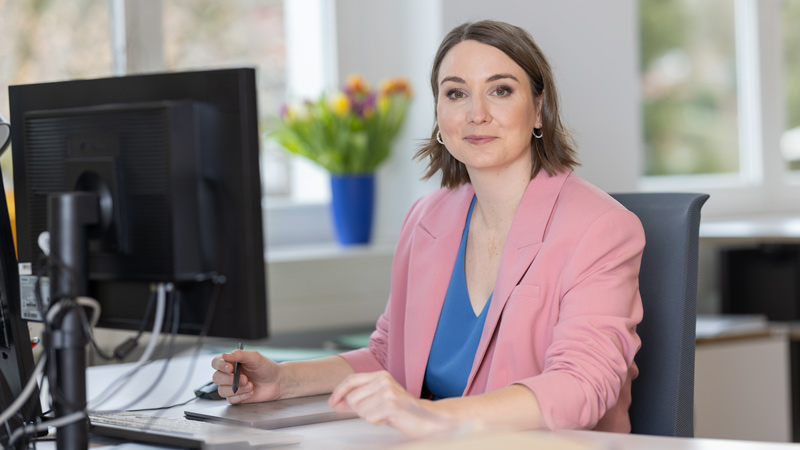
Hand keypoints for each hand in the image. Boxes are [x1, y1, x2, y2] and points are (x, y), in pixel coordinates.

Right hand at [211, 350, 282, 403]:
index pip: (216, 363)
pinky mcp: (236, 397)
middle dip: (230, 379)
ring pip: (222, 390)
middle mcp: (229, 374)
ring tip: (251, 385)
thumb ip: (240, 355)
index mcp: (231, 362)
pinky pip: (231, 399)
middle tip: (245, 379)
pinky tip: (251, 392)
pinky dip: (242, 396)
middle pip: (216, 378)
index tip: (230, 368)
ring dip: (238, 389)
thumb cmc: (266, 368)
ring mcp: (231, 386)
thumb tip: (225, 355)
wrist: (277, 382)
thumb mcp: (255, 357)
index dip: (220, 366)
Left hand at [328, 371, 461, 437]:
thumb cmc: (404, 411)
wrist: (427, 418)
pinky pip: (369, 416)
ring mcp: (386, 391)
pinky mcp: (390, 404)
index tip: (332, 402)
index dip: (339, 391)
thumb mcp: (379, 401)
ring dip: (369, 416)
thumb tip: (337, 402)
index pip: (351, 380)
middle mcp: (383, 380)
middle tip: (375, 413)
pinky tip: (388, 418)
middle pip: (352, 397)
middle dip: (358, 410)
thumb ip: (359, 400)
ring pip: (359, 408)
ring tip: (384, 414)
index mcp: (380, 375)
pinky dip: (376, 421)